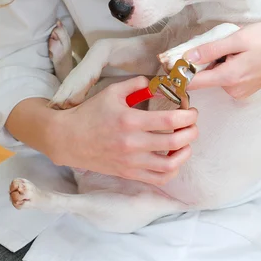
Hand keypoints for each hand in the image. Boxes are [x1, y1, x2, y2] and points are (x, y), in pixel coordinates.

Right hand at [51, 76, 197, 185]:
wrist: (68, 139)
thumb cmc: (90, 113)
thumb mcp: (112, 92)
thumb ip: (137, 84)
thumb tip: (158, 82)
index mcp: (130, 121)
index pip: (169, 121)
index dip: (188, 116)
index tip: (192, 111)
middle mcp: (132, 144)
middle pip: (175, 142)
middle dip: (192, 132)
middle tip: (193, 124)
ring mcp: (131, 162)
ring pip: (170, 165)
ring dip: (185, 153)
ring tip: (186, 142)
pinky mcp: (128, 173)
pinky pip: (158, 178)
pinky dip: (172, 170)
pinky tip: (173, 158)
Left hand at [185, 20, 260, 98]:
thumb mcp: (238, 38)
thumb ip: (211, 50)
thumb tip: (187, 58)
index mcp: (230, 78)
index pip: (193, 82)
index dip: (178, 73)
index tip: (167, 63)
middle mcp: (234, 90)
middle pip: (204, 77)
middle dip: (202, 61)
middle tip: (212, 42)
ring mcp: (242, 90)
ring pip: (216, 75)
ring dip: (216, 61)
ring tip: (234, 46)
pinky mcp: (248, 87)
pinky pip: (227, 76)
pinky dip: (227, 64)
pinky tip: (240, 53)